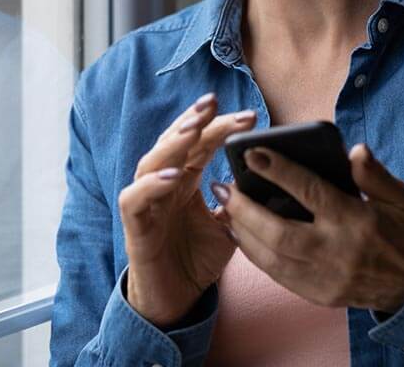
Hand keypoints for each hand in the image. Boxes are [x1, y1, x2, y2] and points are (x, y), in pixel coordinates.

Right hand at [118, 94, 255, 326]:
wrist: (177, 301)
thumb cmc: (199, 258)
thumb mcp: (231, 225)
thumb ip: (242, 199)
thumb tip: (268, 175)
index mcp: (186, 177)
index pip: (201, 141)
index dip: (220, 125)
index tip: (248, 116)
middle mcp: (164, 183)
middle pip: (175, 142)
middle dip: (194, 119)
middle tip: (214, 102)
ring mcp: (147, 201)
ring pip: (152, 161)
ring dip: (172, 143)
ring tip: (194, 129)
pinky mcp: (135, 226)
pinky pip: (135, 198)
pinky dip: (152, 184)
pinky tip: (174, 174)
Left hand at [212, 143, 403, 313]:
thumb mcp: (401, 197)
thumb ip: (374, 174)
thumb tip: (354, 150)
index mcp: (355, 221)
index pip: (310, 192)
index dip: (280, 172)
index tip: (254, 155)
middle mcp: (336, 252)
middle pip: (279, 232)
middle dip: (246, 209)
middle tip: (225, 187)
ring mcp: (325, 278)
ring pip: (273, 258)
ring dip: (244, 233)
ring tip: (227, 209)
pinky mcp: (319, 295)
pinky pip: (279, 276)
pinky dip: (257, 256)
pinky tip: (244, 237)